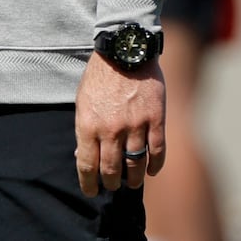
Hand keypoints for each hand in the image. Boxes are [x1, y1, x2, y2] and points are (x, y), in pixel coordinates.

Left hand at [74, 54, 164, 195]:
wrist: (125, 50)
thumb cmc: (100, 76)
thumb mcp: (82, 102)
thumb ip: (84, 130)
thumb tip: (84, 157)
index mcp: (88, 126)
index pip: (87, 166)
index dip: (89, 184)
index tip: (91, 190)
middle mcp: (111, 130)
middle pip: (111, 170)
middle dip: (111, 183)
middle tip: (112, 185)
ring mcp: (135, 125)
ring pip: (135, 164)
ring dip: (134, 179)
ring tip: (133, 183)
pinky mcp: (155, 118)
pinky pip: (157, 150)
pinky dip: (155, 164)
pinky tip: (152, 170)